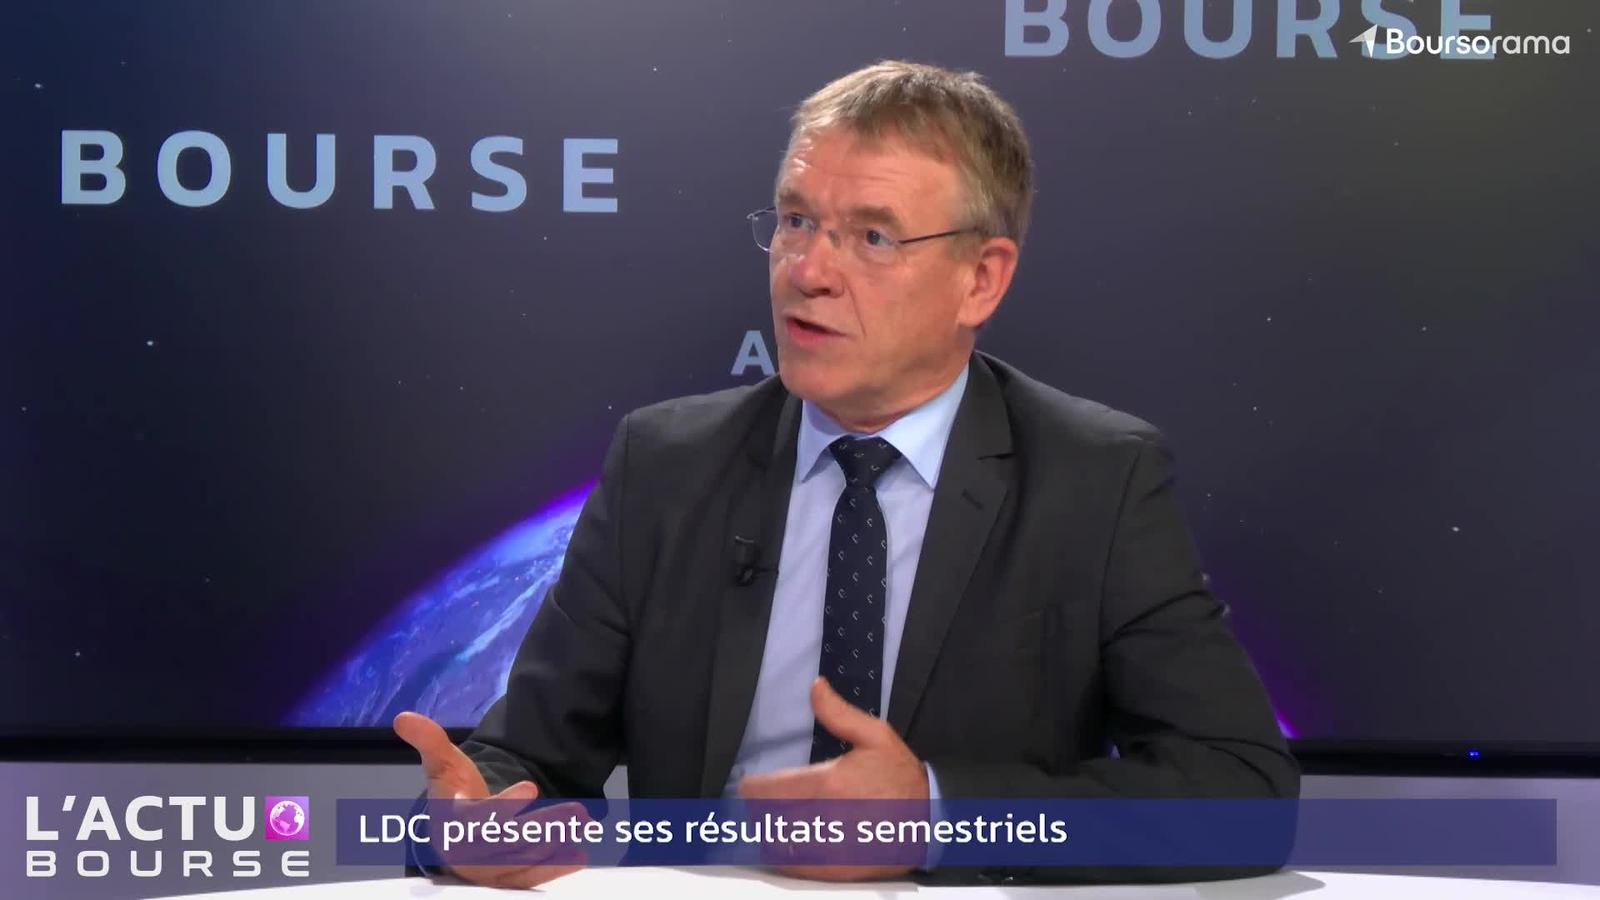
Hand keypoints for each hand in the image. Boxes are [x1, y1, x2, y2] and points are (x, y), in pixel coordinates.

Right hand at [393, 711, 585, 888]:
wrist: (450, 836)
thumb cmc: (450, 796)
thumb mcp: (441, 766)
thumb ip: (428, 741)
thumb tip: (403, 717)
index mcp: (454, 823)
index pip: (478, 819)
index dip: (505, 806)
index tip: (530, 786)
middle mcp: (471, 851)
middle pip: (509, 842)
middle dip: (542, 826)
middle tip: (574, 811)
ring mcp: (490, 869)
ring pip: (524, 860)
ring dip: (555, 843)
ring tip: (581, 822)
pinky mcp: (506, 879)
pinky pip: (530, 878)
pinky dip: (554, 867)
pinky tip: (578, 853)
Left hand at [737, 677, 929, 880]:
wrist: (928, 820)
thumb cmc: (900, 777)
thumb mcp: (876, 736)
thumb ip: (838, 713)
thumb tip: (816, 687)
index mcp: (828, 784)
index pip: (768, 791)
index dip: (752, 787)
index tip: (751, 784)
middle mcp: (823, 819)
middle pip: (766, 818)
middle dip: (758, 808)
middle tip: (760, 801)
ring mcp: (828, 849)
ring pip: (777, 844)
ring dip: (768, 831)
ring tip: (772, 820)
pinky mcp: (835, 869)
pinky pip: (795, 867)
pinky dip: (784, 857)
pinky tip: (788, 844)